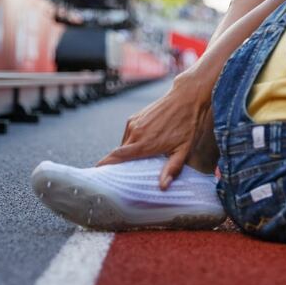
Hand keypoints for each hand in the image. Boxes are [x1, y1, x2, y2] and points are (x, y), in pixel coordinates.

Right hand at [96, 70, 210, 189]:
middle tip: (123, 175)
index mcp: (145, 143)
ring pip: (123, 144)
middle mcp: (136, 133)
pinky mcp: (135, 117)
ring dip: (127, 153)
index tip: (98, 173)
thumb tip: (163, 186)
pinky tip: (142, 145)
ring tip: (137, 161)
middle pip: (119, 153)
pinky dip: (131, 142)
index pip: (118, 157)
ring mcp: (134, 123)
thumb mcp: (184, 150)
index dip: (106, 165)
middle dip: (117, 164)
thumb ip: (172, 168)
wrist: (186, 98)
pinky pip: (127, 135)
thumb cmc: (187, 124)